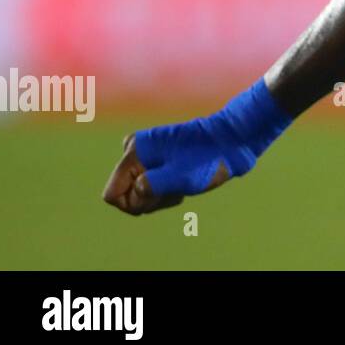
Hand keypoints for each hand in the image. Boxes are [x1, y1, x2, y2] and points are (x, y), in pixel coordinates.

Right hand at [101, 130, 229, 215]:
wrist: (232, 141)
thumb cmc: (208, 159)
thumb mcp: (180, 177)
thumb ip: (151, 187)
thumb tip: (135, 191)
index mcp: (134, 151)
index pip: (112, 195)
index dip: (133, 203)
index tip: (158, 195)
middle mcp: (135, 150)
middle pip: (126, 194)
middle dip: (150, 198)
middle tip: (176, 188)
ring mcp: (146, 154)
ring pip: (139, 192)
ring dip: (160, 195)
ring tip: (182, 182)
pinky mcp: (157, 159)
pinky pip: (151, 186)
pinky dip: (166, 189)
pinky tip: (184, 180)